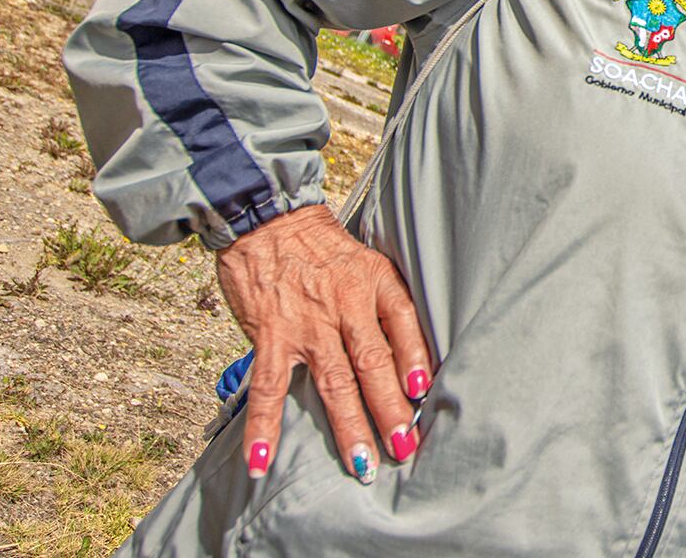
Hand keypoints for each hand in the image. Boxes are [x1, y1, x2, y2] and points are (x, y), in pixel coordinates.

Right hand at [216, 205, 432, 483]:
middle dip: (391, 410)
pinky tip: (262, 461)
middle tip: (405, 448)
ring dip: (348, 427)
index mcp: (373, 282)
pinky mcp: (270, 334)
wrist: (265, 218)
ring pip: (333, 383)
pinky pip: (267, 388)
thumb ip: (381, 302)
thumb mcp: (364, 260)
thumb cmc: (319, 245)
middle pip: (373, 364)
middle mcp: (344, 305)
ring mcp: (307, 324)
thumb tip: (405, 355)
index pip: (403, 322)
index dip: (415, 357)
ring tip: (362, 466)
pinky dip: (263, 427)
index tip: (423, 391)